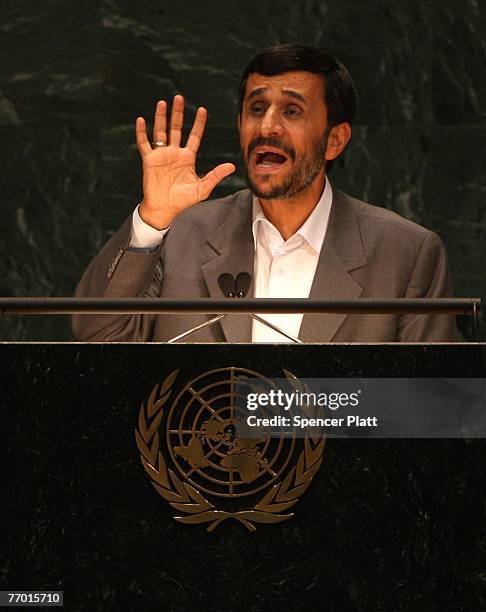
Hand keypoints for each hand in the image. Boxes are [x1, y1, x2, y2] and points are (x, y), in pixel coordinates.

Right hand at [135, 95, 235, 228]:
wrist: (165, 208)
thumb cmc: (183, 200)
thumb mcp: (202, 188)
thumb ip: (215, 175)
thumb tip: (232, 166)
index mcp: (188, 157)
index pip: (194, 136)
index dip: (198, 123)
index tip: (202, 109)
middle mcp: (174, 153)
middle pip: (176, 128)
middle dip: (178, 113)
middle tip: (179, 97)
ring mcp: (161, 155)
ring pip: (160, 131)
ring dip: (161, 117)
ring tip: (162, 103)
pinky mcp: (149, 160)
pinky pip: (144, 143)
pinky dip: (142, 132)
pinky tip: (142, 120)